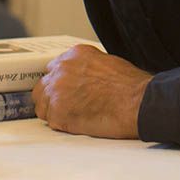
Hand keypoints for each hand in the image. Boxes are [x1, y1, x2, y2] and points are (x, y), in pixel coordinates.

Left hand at [33, 45, 149, 139]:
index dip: (60, 83)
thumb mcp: (106, 62)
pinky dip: (62, 125)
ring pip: (43, 105)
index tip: (66, 91)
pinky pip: (51, 121)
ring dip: (55, 111)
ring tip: (74, 117)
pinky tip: (78, 123)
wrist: (136, 102)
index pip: (54, 69)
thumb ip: (86, 68)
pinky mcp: (57, 112)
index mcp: (74, 55)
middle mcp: (61, 69)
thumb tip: (81, 78)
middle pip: (43, 86)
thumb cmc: (129, 85)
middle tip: (67, 106)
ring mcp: (57, 91)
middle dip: (53, 96)